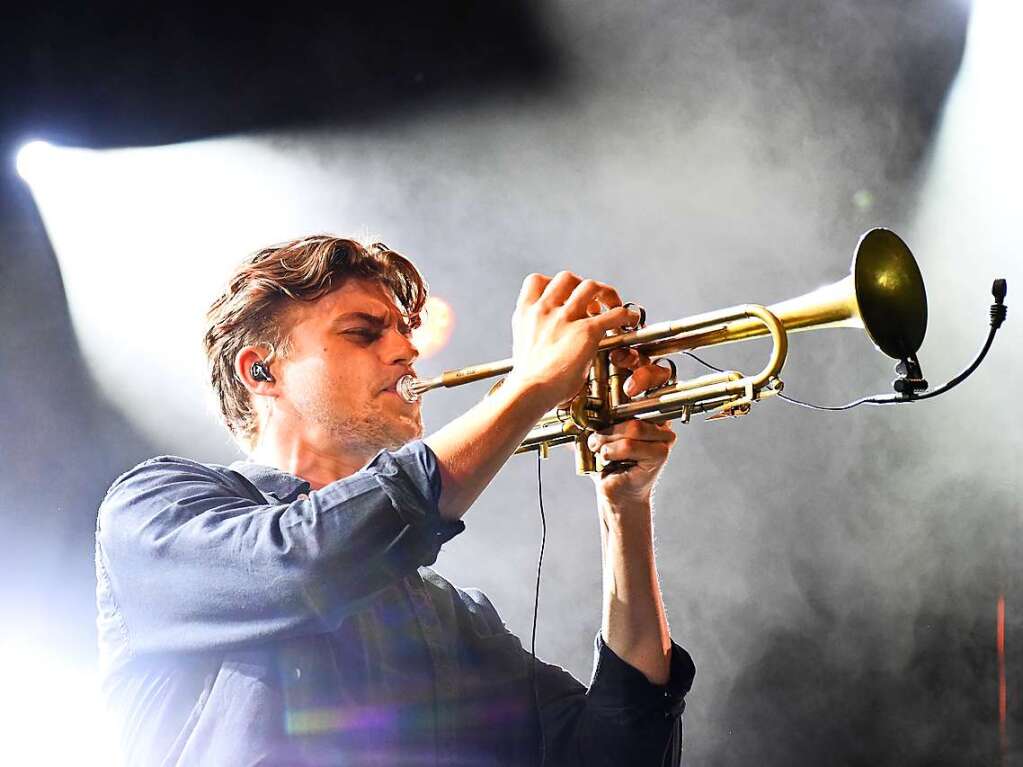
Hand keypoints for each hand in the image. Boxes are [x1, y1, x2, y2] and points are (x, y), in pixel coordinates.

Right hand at [504, 272, 638, 410]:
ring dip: (605, 293)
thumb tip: (551, 340)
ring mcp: (565, 318)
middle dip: (582, 285)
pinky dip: (625, 314)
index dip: (554, 284)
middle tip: (592, 301)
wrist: (529, 391)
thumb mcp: (523, 347)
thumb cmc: (528, 379)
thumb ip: (538, 334)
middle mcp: (545, 310)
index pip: (537, 281)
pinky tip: (629, 321)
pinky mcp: (586, 331)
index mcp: (526, 314)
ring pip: (590, 286)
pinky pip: (614, 313)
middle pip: (567, 278)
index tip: (564, 294)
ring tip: (612, 304)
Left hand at [589, 350, 676, 505]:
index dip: (637, 359)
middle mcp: (658, 415)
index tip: (616, 356)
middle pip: (659, 383)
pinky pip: (630, 444)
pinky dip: (610, 450)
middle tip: (626, 389)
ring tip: (597, 445)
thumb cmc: (604, 453)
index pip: (650, 370)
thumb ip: (588, 403)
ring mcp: (663, 434)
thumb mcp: (593, 423)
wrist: (613, 489)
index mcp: (643, 402)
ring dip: (606, 436)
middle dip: (641, 379)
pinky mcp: (661, 453)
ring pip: (633, 424)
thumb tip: (566, 381)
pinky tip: (605, 457)